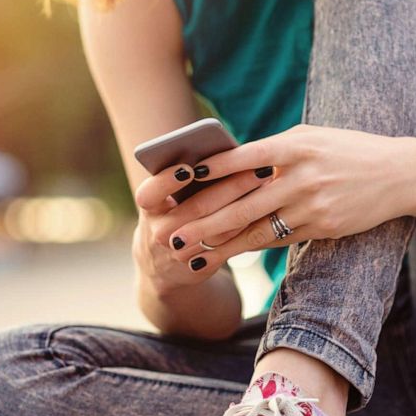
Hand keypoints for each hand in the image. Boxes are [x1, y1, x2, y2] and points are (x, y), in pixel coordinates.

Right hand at [132, 161, 274, 293]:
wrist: (163, 263)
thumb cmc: (171, 212)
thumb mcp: (165, 198)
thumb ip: (183, 178)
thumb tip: (221, 150)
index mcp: (149, 208)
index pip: (150, 193)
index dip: (167, 181)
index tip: (188, 169)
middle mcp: (159, 231)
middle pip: (195, 208)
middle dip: (230, 186)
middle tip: (257, 167)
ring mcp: (179, 251)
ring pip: (217, 227)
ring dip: (245, 204)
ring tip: (267, 184)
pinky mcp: (199, 265)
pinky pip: (228, 244)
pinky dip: (247, 224)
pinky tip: (266, 207)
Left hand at [166, 125, 415, 271]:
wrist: (400, 174)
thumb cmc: (348, 150)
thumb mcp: (312, 138)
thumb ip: (274, 149)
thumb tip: (232, 161)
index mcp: (294, 146)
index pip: (242, 158)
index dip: (209, 171)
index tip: (179, 180)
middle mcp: (300, 176)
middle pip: (242, 202)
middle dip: (203, 221)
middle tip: (173, 235)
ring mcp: (312, 205)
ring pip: (257, 228)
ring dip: (220, 243)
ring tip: (191, 253)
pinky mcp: (322, 227)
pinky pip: (278, 239)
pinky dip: (251, 246)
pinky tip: (228, 253)